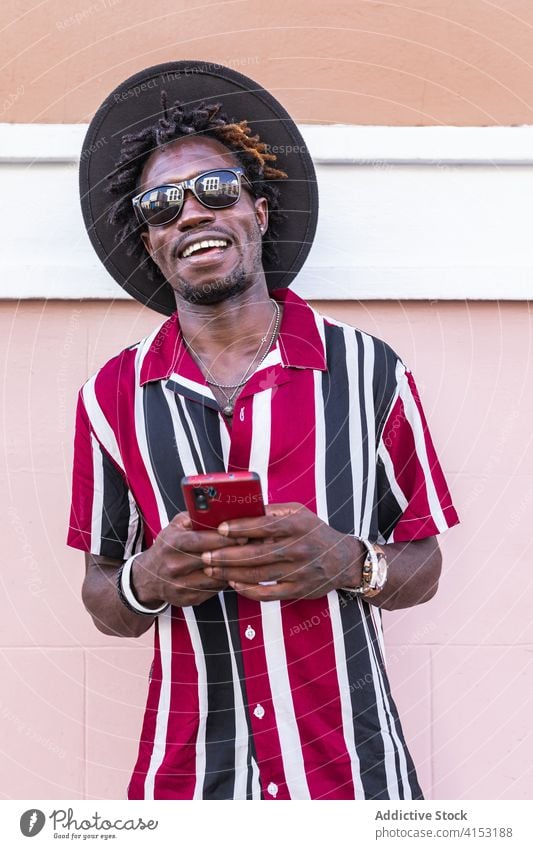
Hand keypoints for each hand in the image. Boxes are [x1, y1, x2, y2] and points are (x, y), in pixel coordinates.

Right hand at [131, 512, 244, 607]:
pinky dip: (225, 581)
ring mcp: (180, 585)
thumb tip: (218, 508)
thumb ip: (194, 517)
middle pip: (211, 559)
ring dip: (233, 569)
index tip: (243, 533)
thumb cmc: (167, 547)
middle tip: (252, 546)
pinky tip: (233, 573)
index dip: (223, 538)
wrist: (148, 577)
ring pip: (215, 578)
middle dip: (233, 552)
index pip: (201, 540)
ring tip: (247, 560)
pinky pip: (214, 591)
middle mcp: (174, 565)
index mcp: (172, 544)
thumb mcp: (175, 527)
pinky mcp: (187, 599)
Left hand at [201, 503, 364, 601]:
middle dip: (226, 555)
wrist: (343, 560)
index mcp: (297, 525)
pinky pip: (268, 593)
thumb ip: (271, 511)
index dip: (240, 528)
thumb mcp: (298, 513)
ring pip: (258, 574)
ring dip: (231, 572)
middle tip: (204, 555)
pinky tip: (232, 583)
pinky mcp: (298, 590)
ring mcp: (298, 571)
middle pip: (256, 554)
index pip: (264, 525)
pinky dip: (248, 590)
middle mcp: (298, 548)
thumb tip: (241, 509)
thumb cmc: (314, 531)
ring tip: (211, 568)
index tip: (219, 529)